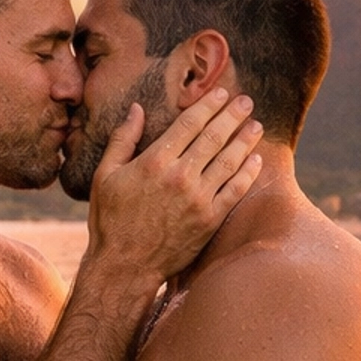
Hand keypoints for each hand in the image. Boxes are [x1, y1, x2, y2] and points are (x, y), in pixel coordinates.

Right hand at [86, 87, 262, 282]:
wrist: (124, 266)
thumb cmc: (111, 220)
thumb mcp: (105, 175)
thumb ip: (123, 139)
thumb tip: (136, 109)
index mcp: (154, 161)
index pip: (190, 123)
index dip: (208, 105)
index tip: (221, 93)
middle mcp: (180, 176)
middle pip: (214, 137)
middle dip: (233, 115)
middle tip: (246, 102)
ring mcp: (198, 199)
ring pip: (229, 160)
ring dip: (245, 140)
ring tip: (255, 125)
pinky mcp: (210, 220)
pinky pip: (235, 191)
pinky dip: (248, 173)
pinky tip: (255, 160)